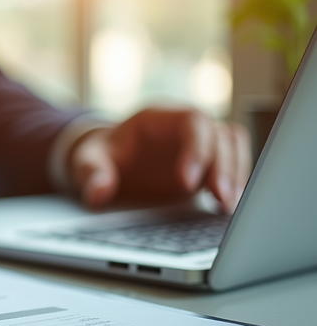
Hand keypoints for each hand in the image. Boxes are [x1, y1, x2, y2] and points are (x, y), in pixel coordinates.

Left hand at [69, 108, 250, 212]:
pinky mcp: (207, 164)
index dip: (197, 149)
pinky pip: (232, 167)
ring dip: (236, 176)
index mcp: (160, 116)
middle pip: (221, 135)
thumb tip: (97, 193)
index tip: (188, 182)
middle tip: (221, 200)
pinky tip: (228, 209)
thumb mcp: (87, 160)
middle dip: (224, 168)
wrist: (106, 158)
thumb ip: (91, 173)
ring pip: (234, 148)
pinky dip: (234, 185)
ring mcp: (200, 144)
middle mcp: (185, 126)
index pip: (193, 121)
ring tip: (230, 206)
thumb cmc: (99, 154)